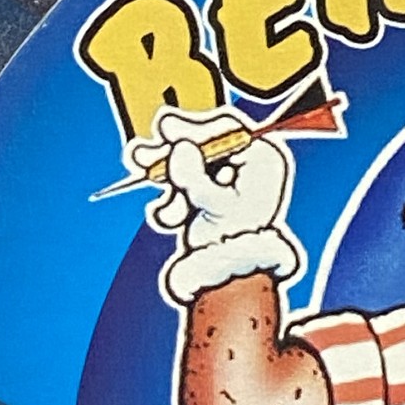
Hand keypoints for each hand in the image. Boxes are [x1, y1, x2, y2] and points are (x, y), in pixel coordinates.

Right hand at [141, 109, 306, 306]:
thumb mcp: (216, 207)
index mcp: (263, 160)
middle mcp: (247, 164)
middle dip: (170, 151)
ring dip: (163, 172)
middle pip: (205, 145)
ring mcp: (226, 178)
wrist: (228, 276)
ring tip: (141, 175)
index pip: (228, 132)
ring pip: (190, 163)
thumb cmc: (233, 243)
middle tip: (142, 153)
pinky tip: (167, 215)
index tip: (166, 128)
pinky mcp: (209, 192)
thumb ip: (196, 177)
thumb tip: (181, 146)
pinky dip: (170, 195)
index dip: (194, 129)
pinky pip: (184, 183)